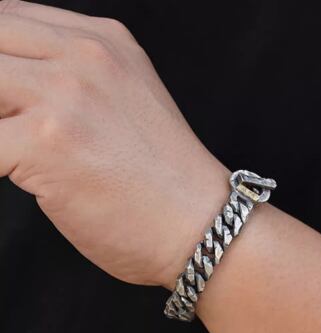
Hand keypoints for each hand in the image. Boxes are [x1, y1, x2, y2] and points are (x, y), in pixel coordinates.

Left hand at [0, 0, 230, 287]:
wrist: (202, 226)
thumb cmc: (165, 183)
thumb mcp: (127, 106)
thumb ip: (72, 86)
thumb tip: (12, 101)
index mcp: (103, 43)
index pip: (7, 21)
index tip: (2, 104)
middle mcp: (85, 57)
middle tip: (8, 134)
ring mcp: (67, 95)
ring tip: (16, 156)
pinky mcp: (48, 141)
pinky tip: (17, 179)